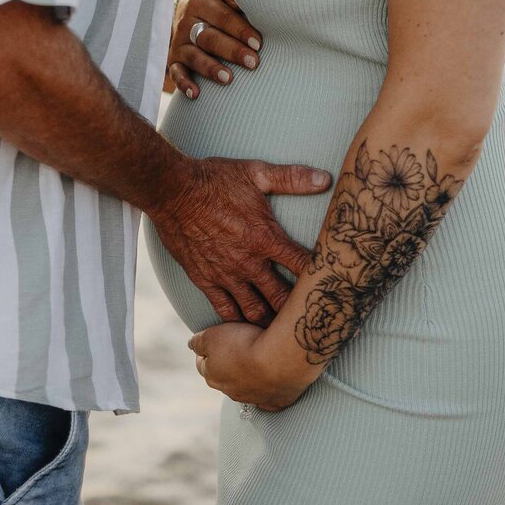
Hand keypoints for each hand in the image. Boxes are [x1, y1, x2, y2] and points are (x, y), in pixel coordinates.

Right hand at [148, 154, 330, 324]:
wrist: (172, 192)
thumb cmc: (215, 180)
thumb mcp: (256, 173)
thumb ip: (292, 178)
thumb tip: (326, 179)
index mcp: (265, 237)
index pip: (303, 265)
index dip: (321, 276)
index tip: (332, 286)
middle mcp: (249, 263)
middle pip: (282, 297)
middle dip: (297, 309)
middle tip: (311, 319)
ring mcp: (226, 275)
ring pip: (255, 311)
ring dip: (270, 322)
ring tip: (283, 331)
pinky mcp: (206, 281)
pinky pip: (225, 311)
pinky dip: (238, 324)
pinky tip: (247, 331)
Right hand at [166, 0, 261, 98]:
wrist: (188, 2)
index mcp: (200, 2)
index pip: (222, 17)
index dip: (240, 30)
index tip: (258, 43)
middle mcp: (187, 22)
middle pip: (209, 38)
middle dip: (232, 51)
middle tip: (252, 62)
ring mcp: (179, 42)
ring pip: (194, 57)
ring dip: (211, 69)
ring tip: (229, 78)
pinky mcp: (175, 58)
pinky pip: (176, 72)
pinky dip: (183, 84)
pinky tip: (195, 94)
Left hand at [188, 322, 305, 411]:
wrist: (280, 359)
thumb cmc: (244, 344)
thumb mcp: (212, 335)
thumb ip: (198, 341)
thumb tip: (191, 345)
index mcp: (212, 376)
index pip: (202, 364)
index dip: (208, 350)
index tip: (216, 340)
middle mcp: (230, 392)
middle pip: (224, 377)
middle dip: (227, 364)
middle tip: (238, 346)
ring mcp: (253, 400)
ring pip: (246, 387)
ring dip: (249, 375)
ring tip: (259, 357)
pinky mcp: (275, 403)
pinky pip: (268, 397)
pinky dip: (268, 387)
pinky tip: (274, 375)